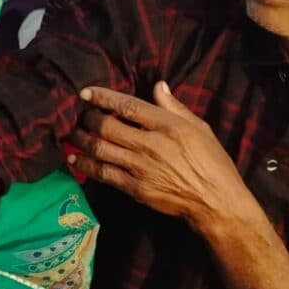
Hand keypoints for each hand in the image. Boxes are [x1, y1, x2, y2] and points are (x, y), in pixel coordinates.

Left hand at [69, 83, 260, 230]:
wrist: (216, 203)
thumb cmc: (212, 163)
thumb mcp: (200, 128)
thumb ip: (174, 107)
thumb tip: (158, 85)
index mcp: (168, 126)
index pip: (128, 106)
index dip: (103, 97)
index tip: (85, 93)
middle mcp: (150, 144)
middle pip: (106, 126)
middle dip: (87, 118)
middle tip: (80, 116)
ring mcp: (140, 167)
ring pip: (99, 148)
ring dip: (80, 139)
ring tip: (72, 133)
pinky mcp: (134, 188)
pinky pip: (102, 173)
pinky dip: (84, 164)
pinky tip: (73, 159)